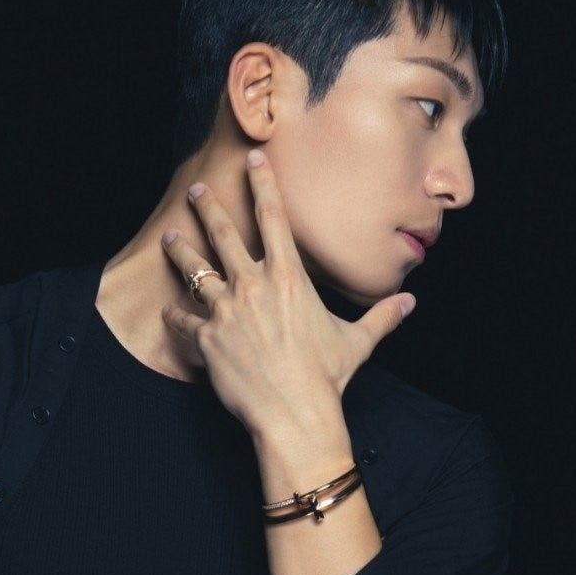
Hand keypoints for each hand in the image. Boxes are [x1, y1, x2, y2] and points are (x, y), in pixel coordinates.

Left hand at [160, 150, 414, 440]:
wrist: (294, 413)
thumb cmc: (326, 377)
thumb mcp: (357, 342)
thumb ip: (381, 317)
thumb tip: (410, 303)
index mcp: (288, 277)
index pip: (273, 217)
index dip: (261, 184)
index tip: (252, 160)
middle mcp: (253, 286)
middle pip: (224, 235)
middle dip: (208, 208)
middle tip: (196, 191)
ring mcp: (226, 311)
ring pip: (194, 270)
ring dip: (180, 250)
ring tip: (169, 235)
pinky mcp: (208, 339)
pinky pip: (184, 321)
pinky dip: (174, 315)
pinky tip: (165, 310)